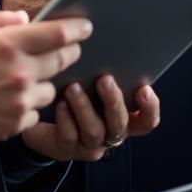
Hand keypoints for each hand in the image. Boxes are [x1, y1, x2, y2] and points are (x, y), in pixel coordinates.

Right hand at [0, 10, 92, 144]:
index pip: (57, 34)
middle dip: (69, 52)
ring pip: (52, 90)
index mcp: (9, 44)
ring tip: (28, 77)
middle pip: (63, 60)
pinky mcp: (13, 124)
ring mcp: (18, 101)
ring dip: (45, 81)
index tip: (85, 27)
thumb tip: (26, 19)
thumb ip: (0, 18)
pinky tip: (12, 98)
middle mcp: (19, 72)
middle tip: (67, 48)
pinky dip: (29, 105)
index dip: (77, 29)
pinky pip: (35, 113)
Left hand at [21, 79, 159, 161]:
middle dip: (114, 101)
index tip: (143, 89)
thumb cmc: (72, 89)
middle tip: (105, 80)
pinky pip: (70, 137)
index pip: (146, 120)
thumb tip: (104, 43)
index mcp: (123, 117)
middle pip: (120, 124)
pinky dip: (66, 120)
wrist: (42, 115)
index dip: (149, 108)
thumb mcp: (90, 78)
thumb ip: (103, 69)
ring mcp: (89, 144)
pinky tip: (60, 104)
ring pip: (94, 131)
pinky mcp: (67, 148)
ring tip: (73, 88)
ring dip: (85, 108)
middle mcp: (110, 134)